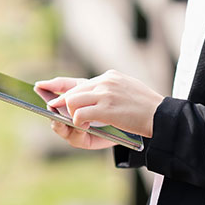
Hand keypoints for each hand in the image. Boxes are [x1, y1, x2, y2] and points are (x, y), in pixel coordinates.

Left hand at [37, 70, 163, 141]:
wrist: (162, 117)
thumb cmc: (144, 110)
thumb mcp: (125, 93)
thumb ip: (106, 93)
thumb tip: (83, 102)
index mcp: (109, 77)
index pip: (78, 80)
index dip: (57, 84)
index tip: (42, 85)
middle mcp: (105, 81)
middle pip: (72, 91)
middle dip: (61, 103)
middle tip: (53, 111)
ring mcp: (105, 93)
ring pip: (73, 101)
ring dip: (71, 114)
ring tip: (78, 123)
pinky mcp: (107, 108)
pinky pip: (81, 114)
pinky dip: (78, 122)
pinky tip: (84, 127)